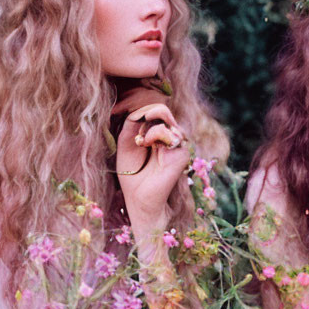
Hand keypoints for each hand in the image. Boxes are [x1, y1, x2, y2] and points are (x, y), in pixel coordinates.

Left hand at [113, 100, 189, 236]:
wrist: (139, 199)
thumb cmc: (132, 174)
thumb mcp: (126, 143)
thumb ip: (132, 123)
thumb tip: (143, 109)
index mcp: (158, 134)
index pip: (155, 111)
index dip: (143, 111)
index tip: (132, 122)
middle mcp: (171, 137)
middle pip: (162, 110)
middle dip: (147, 113)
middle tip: (139, 124)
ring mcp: (178, 144)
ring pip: (165, 119)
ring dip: (148, 127)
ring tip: (142, 143)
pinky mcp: (182, 153)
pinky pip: (168, 132)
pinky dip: (154, 135)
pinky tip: (148, 145)